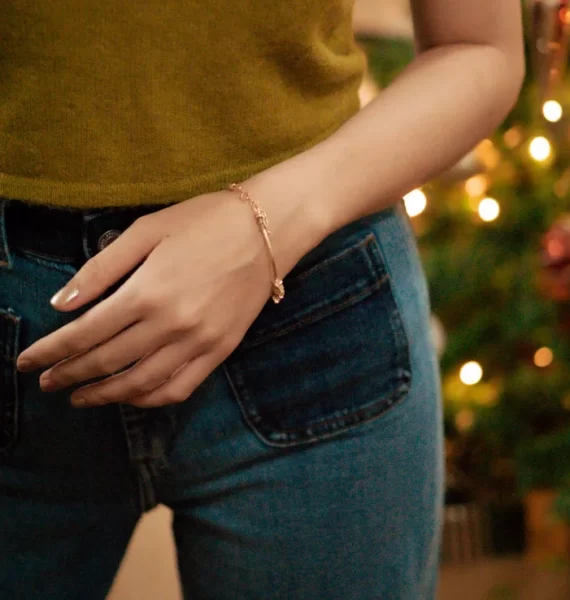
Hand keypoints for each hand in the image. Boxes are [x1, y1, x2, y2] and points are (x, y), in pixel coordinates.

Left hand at [16, 183, 319, 407]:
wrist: (267, 230)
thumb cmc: (204, 222)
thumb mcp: (147, 231)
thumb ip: (101, 269)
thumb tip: (60, 303)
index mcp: (148, 292)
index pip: (85, 334)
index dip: (51, 352)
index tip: (27, 363)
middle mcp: (171, 325)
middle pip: (107, 362)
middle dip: (69, 375)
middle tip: (46, 383)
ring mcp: (200, 342)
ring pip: (141, 384)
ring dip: (105, 395)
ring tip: (80, 397)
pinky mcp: (221, 350)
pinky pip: (180, 387)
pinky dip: (150, 399)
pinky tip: (131, 397)